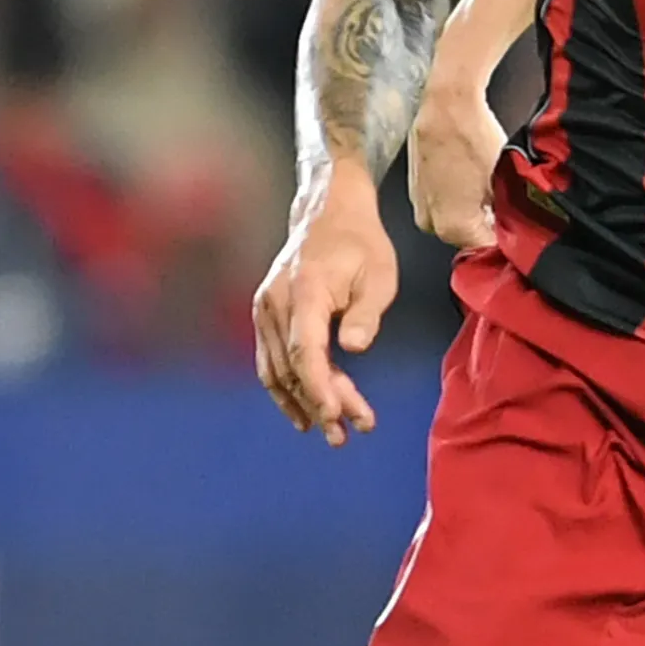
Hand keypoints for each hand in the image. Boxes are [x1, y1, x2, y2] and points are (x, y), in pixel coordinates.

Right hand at [252, 165, 398, 446]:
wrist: (327, 211)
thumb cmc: (360, 242)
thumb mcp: (379, 274)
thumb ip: (366, 314)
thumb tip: (353, 349)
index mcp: (305, 291)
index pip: (305, 351)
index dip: (319, 388)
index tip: (337, 415)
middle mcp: (275, 303)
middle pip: (292, 367)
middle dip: (320, 404)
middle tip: (347, 434)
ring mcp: (265, 309)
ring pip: (277, 370)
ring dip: (302, 403)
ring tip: (332, 431)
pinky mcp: (265, 314)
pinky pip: (270, 360)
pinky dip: (286, 388)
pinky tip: (304, 411)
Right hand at [408, 84, 503, 249]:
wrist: (445, 103)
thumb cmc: (472, 135)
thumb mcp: (501, 181)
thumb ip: (504, 216)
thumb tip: (509, 228)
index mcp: (452, 227)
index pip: (486, 250)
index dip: (505, 240)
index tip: (516, 230)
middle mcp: (429, 222)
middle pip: (466, 239)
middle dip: (486, 226)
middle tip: (505, 206)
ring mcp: (419, 205)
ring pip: (453, 221)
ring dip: (471, 212)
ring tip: (488, 188)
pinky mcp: (415, 189)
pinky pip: (441, 203)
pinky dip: (456, 197)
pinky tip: (470, 178)